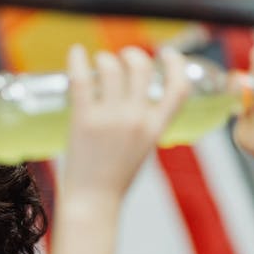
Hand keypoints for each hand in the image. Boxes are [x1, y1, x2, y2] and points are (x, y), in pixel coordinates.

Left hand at [61, 45, 190, 201]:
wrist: (93, 201)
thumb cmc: (115, 178)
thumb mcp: (143, 149)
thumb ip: (144, 123)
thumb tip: (134, 95)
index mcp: (155, 128)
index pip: (178, 88)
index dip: (176, 64)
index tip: (168, 53)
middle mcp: (136, 119)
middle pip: (140, 67)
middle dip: (132, 55)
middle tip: (122, 58)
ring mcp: (109, 118)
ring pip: (110, 66)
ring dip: (104, 59)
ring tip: (98, 64)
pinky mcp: (83, 119)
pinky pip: (81, 79)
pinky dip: (77, 60)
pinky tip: (76, 52)